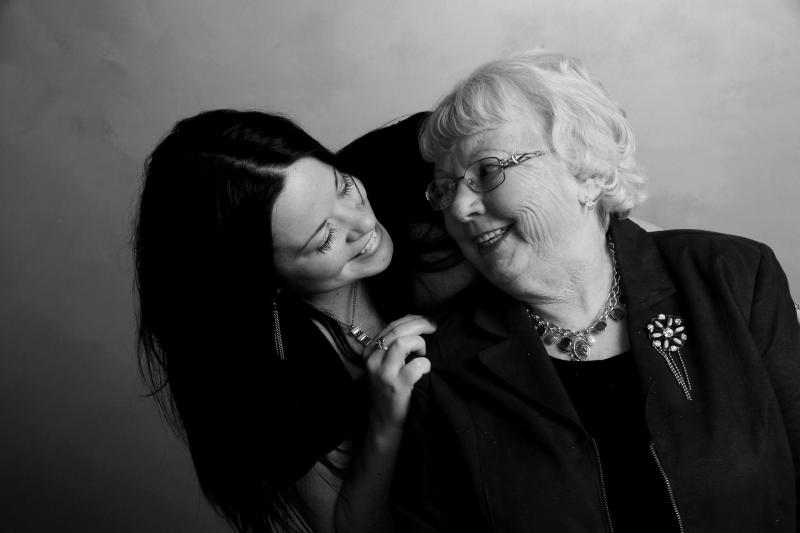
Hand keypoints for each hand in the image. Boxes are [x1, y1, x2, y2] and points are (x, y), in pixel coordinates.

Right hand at [364, 315, 434, 433]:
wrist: (383, 422)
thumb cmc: (389, 391)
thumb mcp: (384, 366)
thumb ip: (394, 347)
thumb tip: (416, 325)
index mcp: (369, 352)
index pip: (392, 326)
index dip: (412, 319)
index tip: (426, 321)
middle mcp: (373, 360)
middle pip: (398, 330)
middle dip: (420, 325)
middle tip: (433, 328)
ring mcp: (384, 373)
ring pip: (403, 342)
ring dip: (419, 344)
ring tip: (423, 354)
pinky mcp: (397, 386)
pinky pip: (416, 365)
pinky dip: (425, 364)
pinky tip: (425, 370)